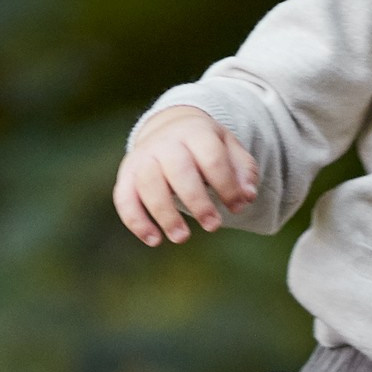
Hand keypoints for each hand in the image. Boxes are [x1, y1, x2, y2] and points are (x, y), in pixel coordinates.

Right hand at [114, 106, 258, 245]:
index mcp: (195, 132)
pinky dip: (136, 221)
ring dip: (165, 214)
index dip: (226, 185)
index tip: (237, 206)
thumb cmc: (206, 147)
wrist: (169, 130)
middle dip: (197, 201)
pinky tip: (154, 240)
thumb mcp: (230, 148)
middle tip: (213, 226)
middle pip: (179, 171)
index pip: (211, 158)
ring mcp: (143, 157)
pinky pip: (124, 198)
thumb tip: (247, 196)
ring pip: (149, 184)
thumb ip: (243, 170)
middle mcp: (165, 142)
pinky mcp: (126, 176)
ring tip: (182, 238)